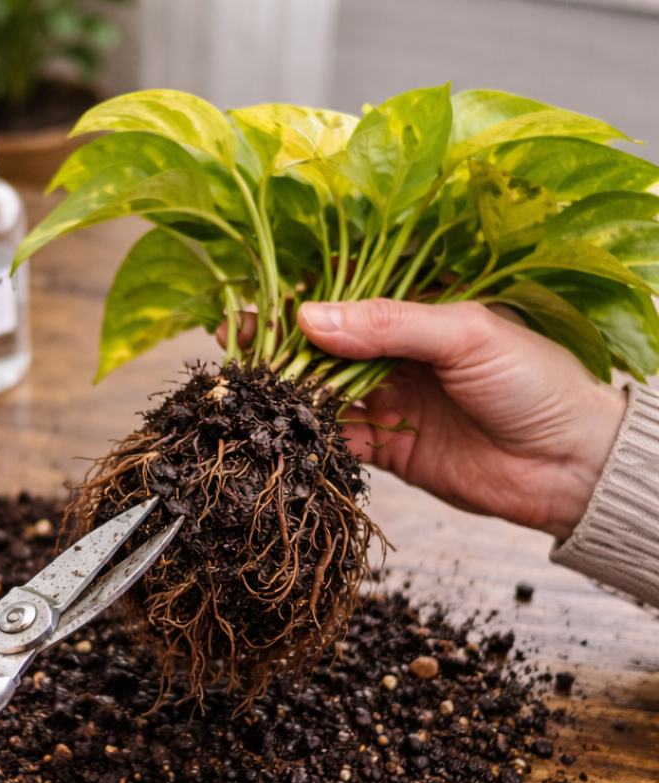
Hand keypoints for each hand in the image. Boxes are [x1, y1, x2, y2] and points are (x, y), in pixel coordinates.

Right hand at [220, 300, 624, 537]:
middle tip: (234, 339)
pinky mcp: (387, 448)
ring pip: (323, 391)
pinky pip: (337, 438)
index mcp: (420, 311)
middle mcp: (398, 354)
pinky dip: (309, 434)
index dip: (301, 294)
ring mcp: (389, 401)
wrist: (569, 467)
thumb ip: (389, 325)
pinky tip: (280, 426)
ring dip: (286, 388)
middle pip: (325, 345)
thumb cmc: (536, 383)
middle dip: (280, 342)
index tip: (256, 295)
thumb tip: (310, 317)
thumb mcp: (466, 334)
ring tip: (246, 381)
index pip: (349, 295)